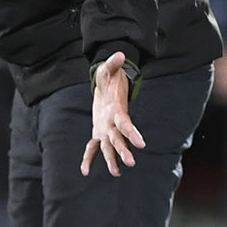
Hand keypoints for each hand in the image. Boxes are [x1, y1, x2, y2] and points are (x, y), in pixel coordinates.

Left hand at [81, 51, 145, 177]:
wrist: (107, 88)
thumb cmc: (110, 79)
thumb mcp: (109, 70)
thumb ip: (113, 64)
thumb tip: (119, 54)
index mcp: (117, 112)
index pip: (126, 125)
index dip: (133, 134)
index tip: (142, 144)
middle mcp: (113, 124)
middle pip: (118, 139)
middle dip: (123, 151)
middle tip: (131, 163)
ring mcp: (106, 130)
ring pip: (108, 147)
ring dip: (111, 160)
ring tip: (116, 173)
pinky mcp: (98, 132)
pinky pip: (92, 147)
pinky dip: (88, 159)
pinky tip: (84, 171)